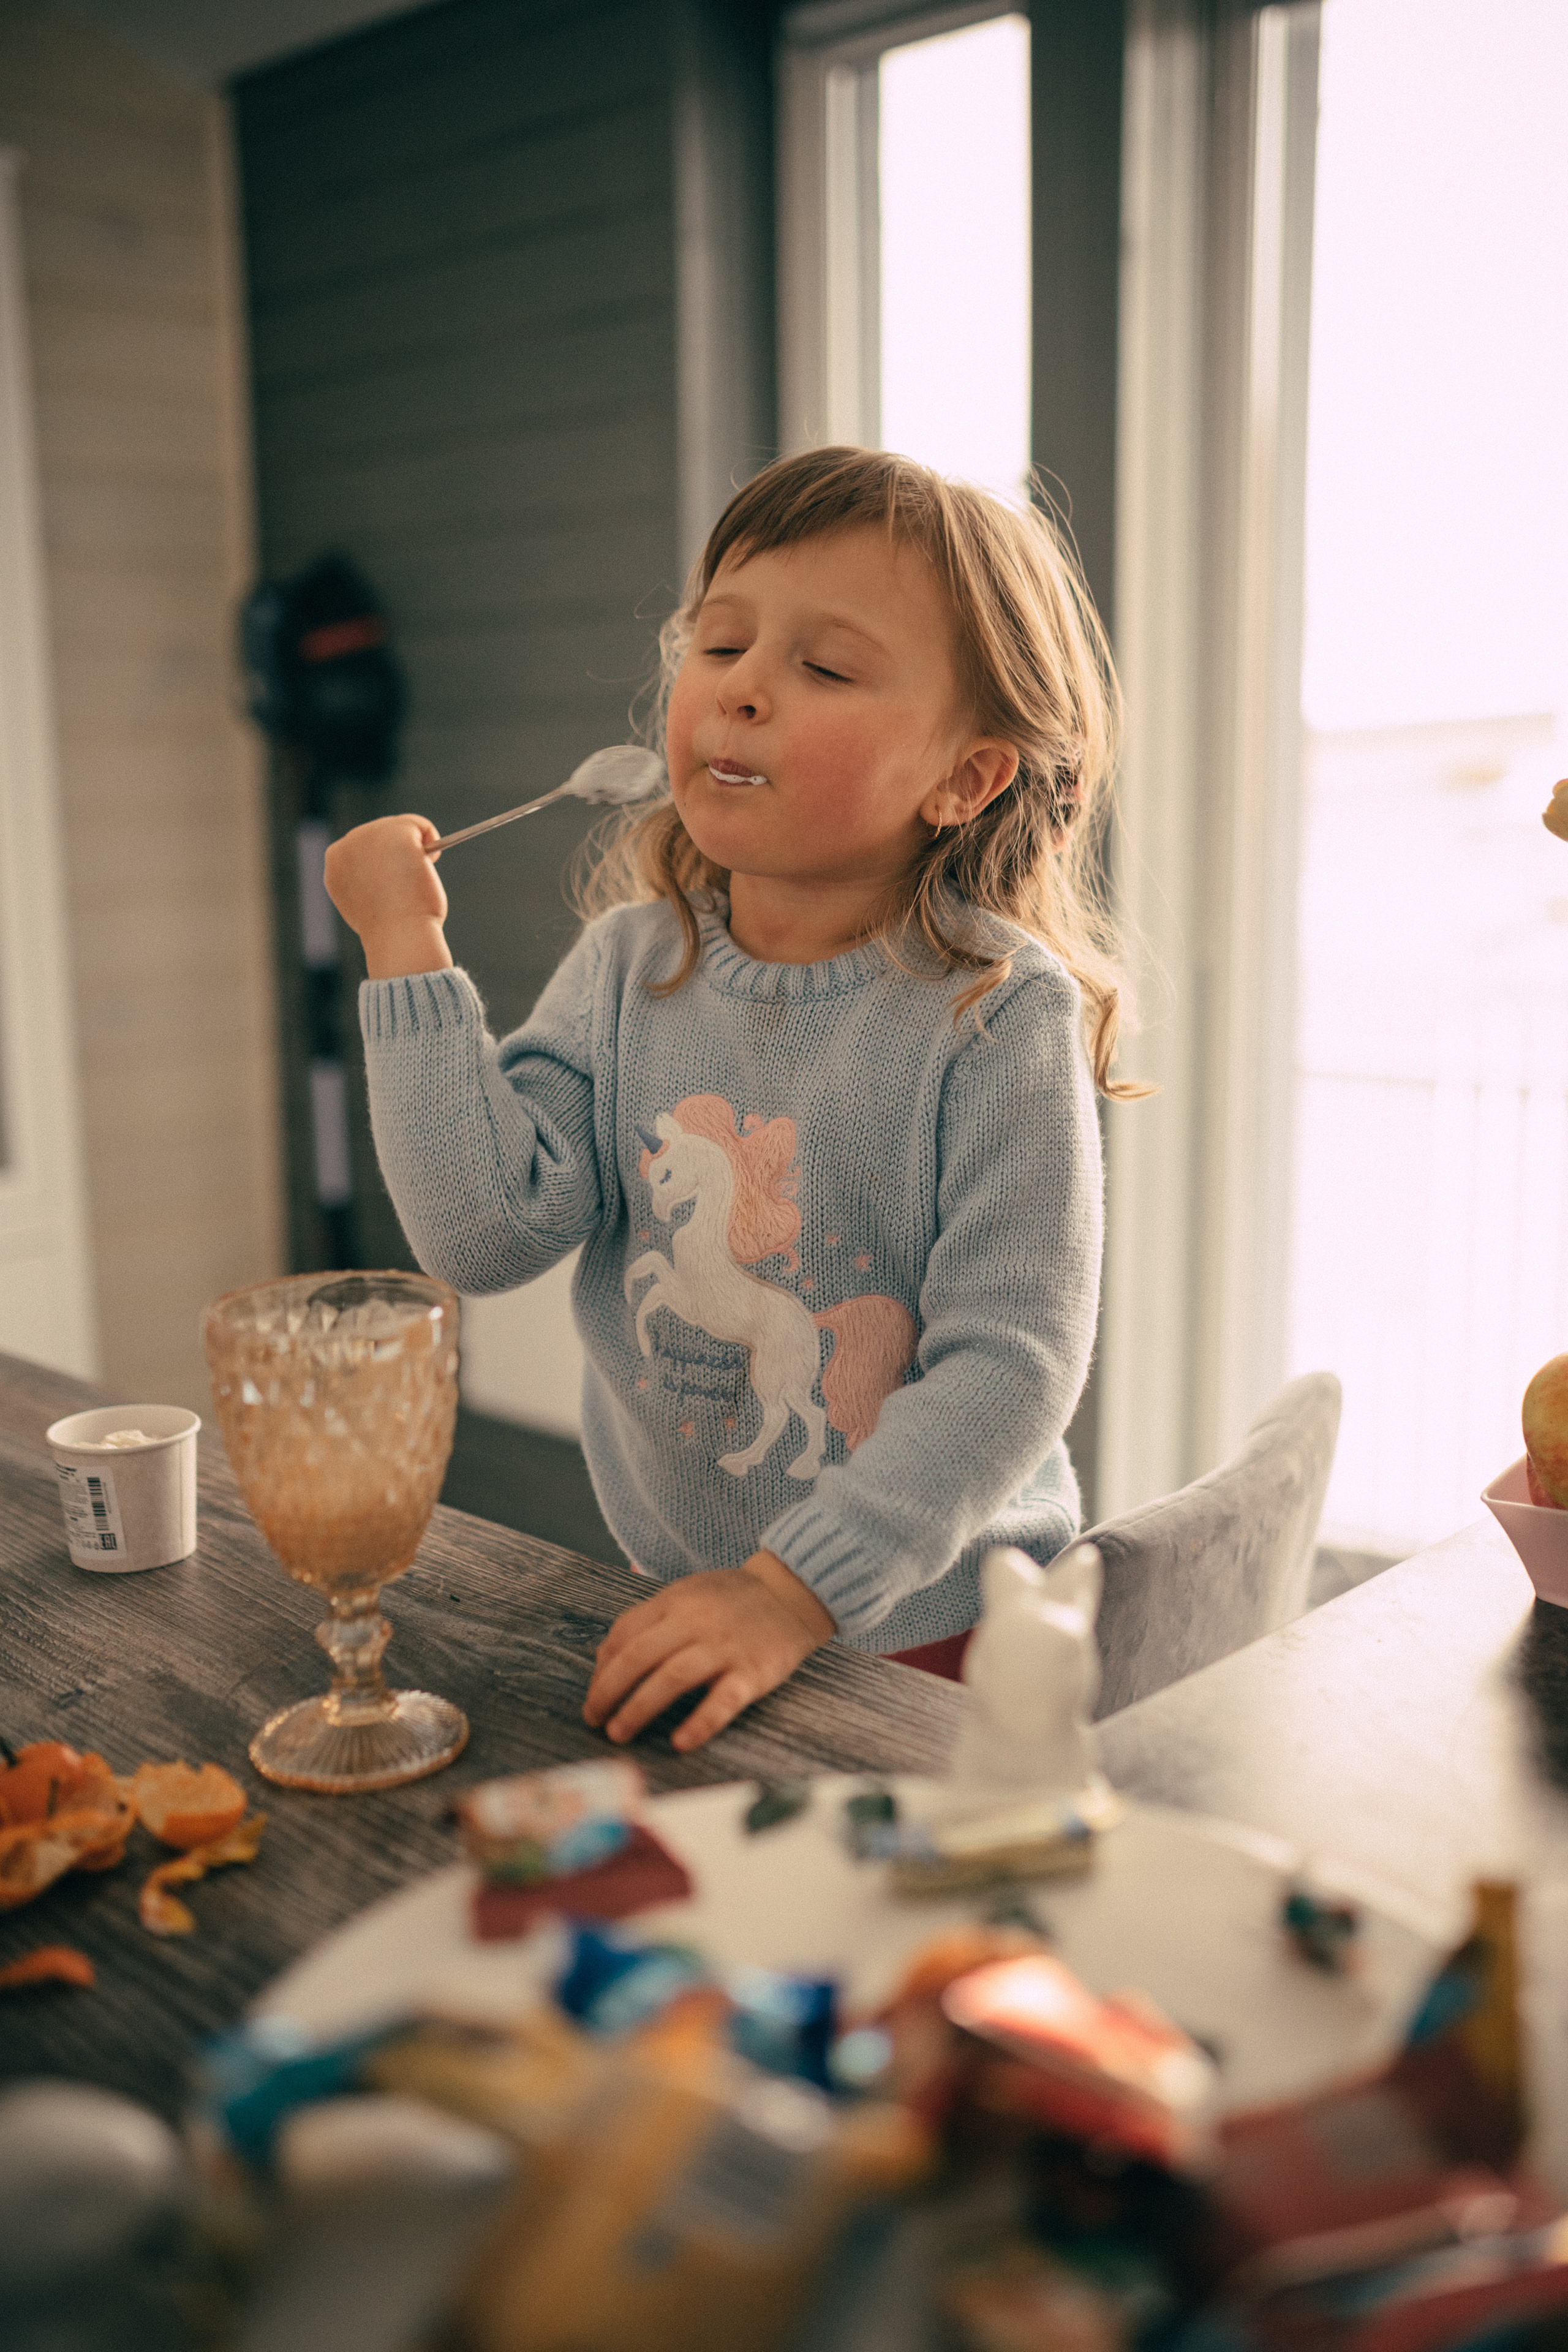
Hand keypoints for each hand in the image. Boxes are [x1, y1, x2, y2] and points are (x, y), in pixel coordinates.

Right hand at [323, 814, 452, 976]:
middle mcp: (348, 842)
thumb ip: (368, 880)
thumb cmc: (389, 928)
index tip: (393, 882)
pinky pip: (419, 825)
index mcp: (336, 860)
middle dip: (399, 850)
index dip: (383, 862)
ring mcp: (371, 834)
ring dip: (415, 844)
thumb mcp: (366, 901)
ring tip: (418, 874)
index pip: (364, 848)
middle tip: (411, 878)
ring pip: (400, 827)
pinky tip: (430, 861)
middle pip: (381, 832)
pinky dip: (429, 838)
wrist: (398, 934)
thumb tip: (384, 872)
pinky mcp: (396, 831)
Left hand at [583, 1551, 834, 1751]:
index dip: (602, 1670)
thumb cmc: (732, 1599)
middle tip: (594, 1721)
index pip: (625, 1633)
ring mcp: (725, 1646)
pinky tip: (681, 1742)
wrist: (791, 1592)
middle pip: (640, 1656)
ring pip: (673, 1676)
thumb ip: (646, 1621)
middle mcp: (695, 1622)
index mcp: (675, 1602)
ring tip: (619, 1733)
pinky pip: (724, 1699)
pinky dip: (701, 1722)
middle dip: (609, 1691)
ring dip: (639, 1707)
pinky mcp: (753, 1671)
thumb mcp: (685, 1595)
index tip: (593, 1699)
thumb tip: (602, 1660)